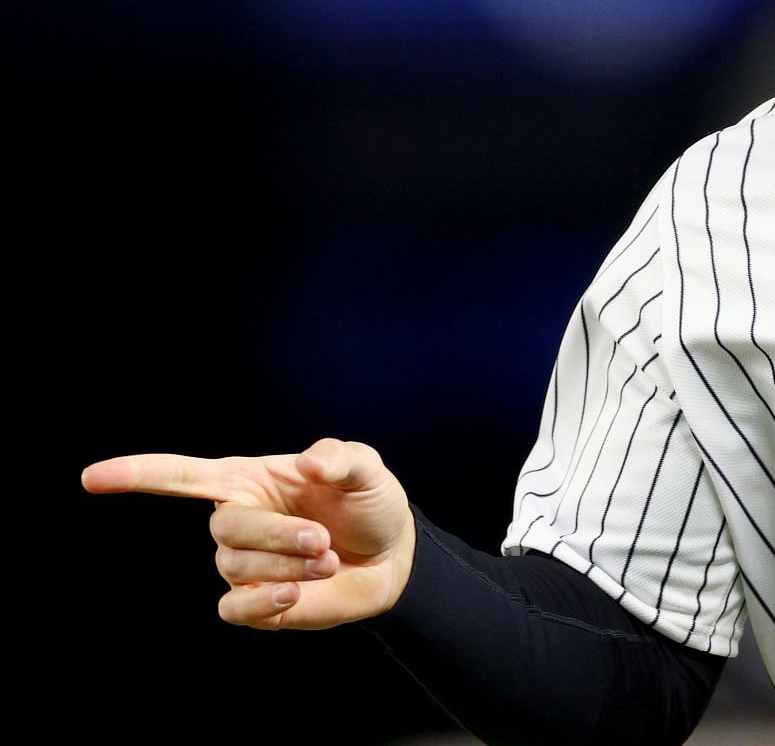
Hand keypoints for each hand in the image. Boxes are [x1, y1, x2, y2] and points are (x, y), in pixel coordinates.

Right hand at [82, 438, 416, 629]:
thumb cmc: (368, 502)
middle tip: (322, 539)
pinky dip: (262, 602)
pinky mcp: (256, 603)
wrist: (392, 554)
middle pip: (224, 529)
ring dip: (287, 567)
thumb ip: (340, 458)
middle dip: (275, 536)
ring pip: (236, 568)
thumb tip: (310, 462)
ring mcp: (242, 565)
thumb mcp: (365, 469)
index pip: (181, 476)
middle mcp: (237, 521)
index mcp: (249, 480)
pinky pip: (235, 609)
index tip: (91, 477)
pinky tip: (293, 594)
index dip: (137, 474)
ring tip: (327, 560)